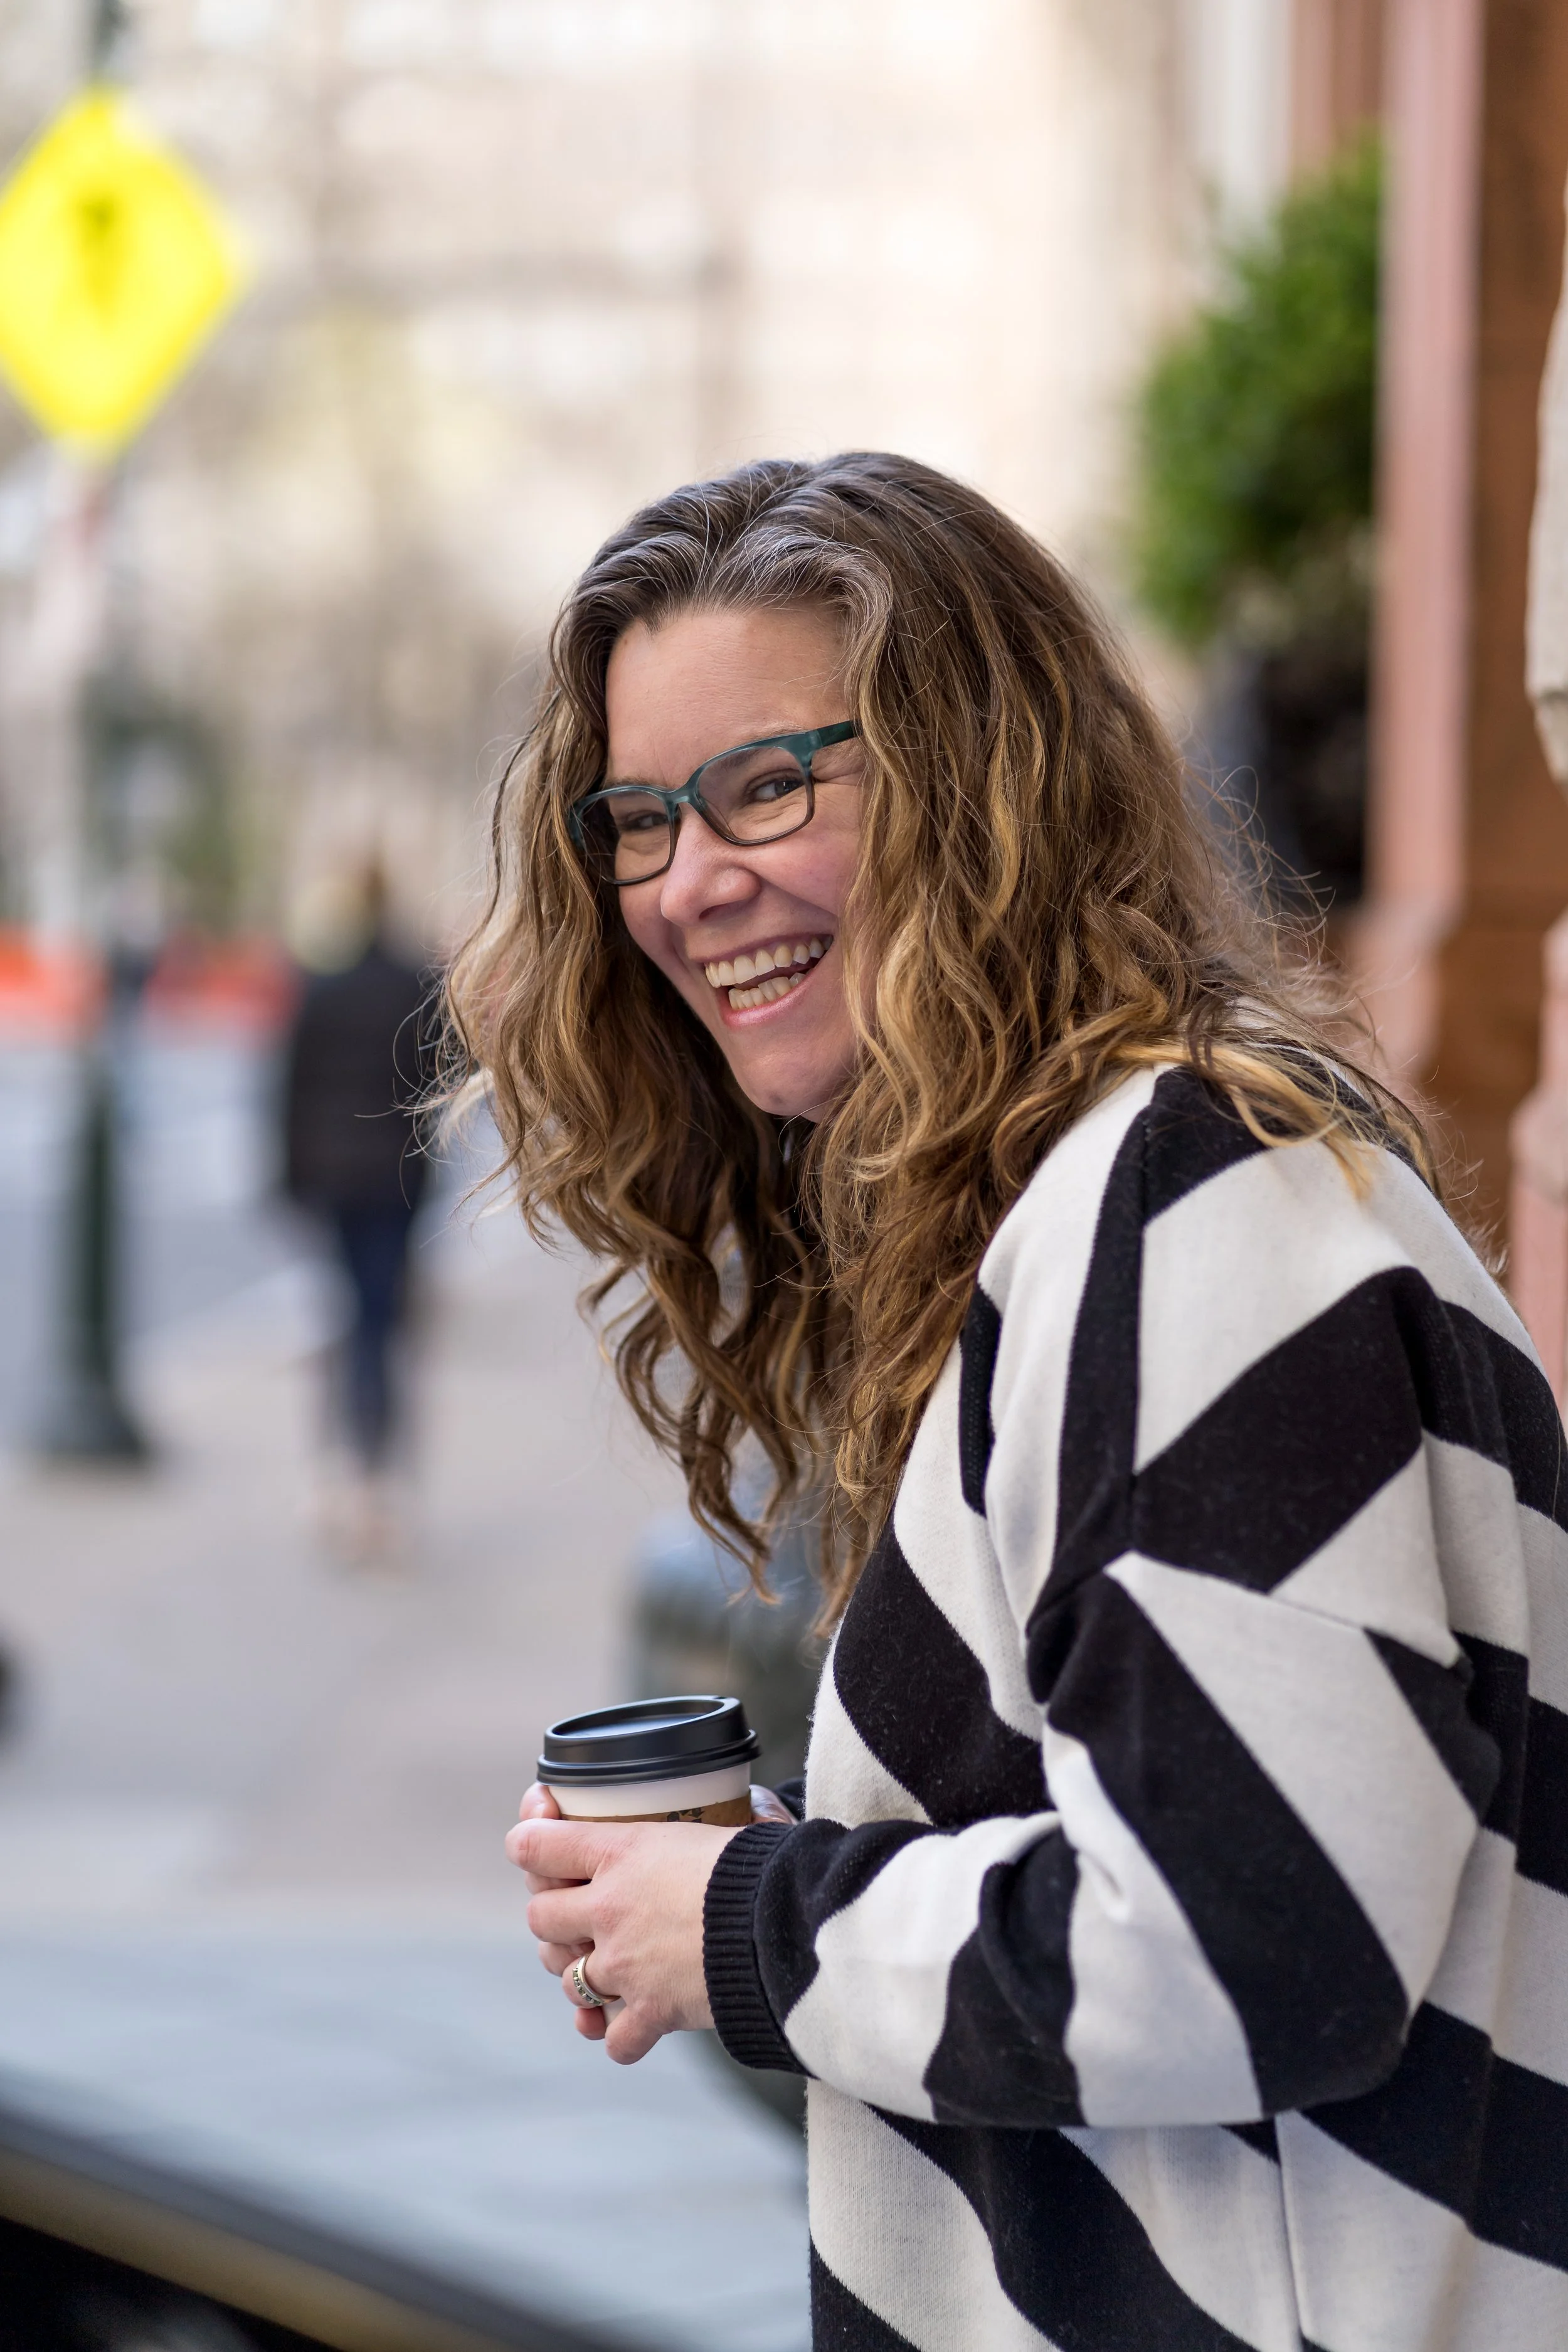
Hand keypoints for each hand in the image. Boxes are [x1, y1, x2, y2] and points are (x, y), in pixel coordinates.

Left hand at [508, 1799, 741, 2062]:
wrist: (788, 1924)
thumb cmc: (765, 1864)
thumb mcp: (723, 1825)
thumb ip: (714, 1821)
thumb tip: (759, 1803)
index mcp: (620, 1852)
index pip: (534, 1844)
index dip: (529, 1841)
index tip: (534, 1841)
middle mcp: (608, 1909)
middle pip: (539, 1918)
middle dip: (555, 1918)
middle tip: (584, 1916)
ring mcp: (624, 1966)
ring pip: (566, 1980)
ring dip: (585, 1976)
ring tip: (613, 1970)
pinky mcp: (649, 2013)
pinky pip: (613, 2039)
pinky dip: (624, 2035)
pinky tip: (638, 2021)